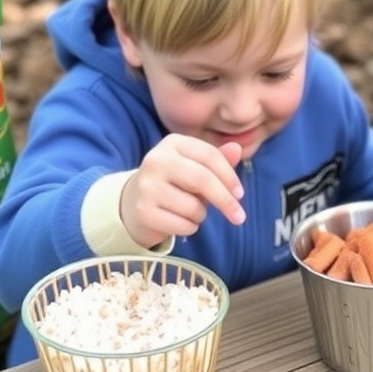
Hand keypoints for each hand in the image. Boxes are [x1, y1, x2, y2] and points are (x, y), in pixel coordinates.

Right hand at [120, 135, 245, 247]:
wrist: (132, 204)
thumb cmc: (173, 183)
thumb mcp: (195, 167)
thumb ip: (217, 160)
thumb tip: (237, 149)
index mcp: (172, 143)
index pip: (210, 155)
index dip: (230, 176)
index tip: (240, 194)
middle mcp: (156, 160)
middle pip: (202, 179)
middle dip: (225, 200)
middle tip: (239, 216)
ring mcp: (147, 186)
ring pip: (194, 207)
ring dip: (201, 215)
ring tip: (189, 211)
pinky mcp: (144, 211)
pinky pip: (183, 225)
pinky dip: (189, 228)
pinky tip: (178, 221)